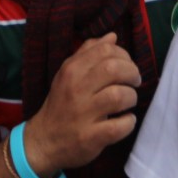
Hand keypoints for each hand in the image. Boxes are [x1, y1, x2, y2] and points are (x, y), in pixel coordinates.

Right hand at [25, 34, 140, 175]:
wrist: (43, 140)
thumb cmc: (62, 103)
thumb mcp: (68, 73)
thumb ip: (89, 53)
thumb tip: (112, 36)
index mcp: (71, 70)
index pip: (105, 50)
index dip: (124, 55)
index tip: (127, 66)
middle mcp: (76, 89)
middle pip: (114, 69)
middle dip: (132, 73)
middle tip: (134, 82)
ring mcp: (83, 114)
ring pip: (119, 96)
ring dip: (131, 97)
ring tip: (128, 101)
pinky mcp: (90, 137)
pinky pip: (119, 126)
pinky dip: (129, 122)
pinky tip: (126, 120)